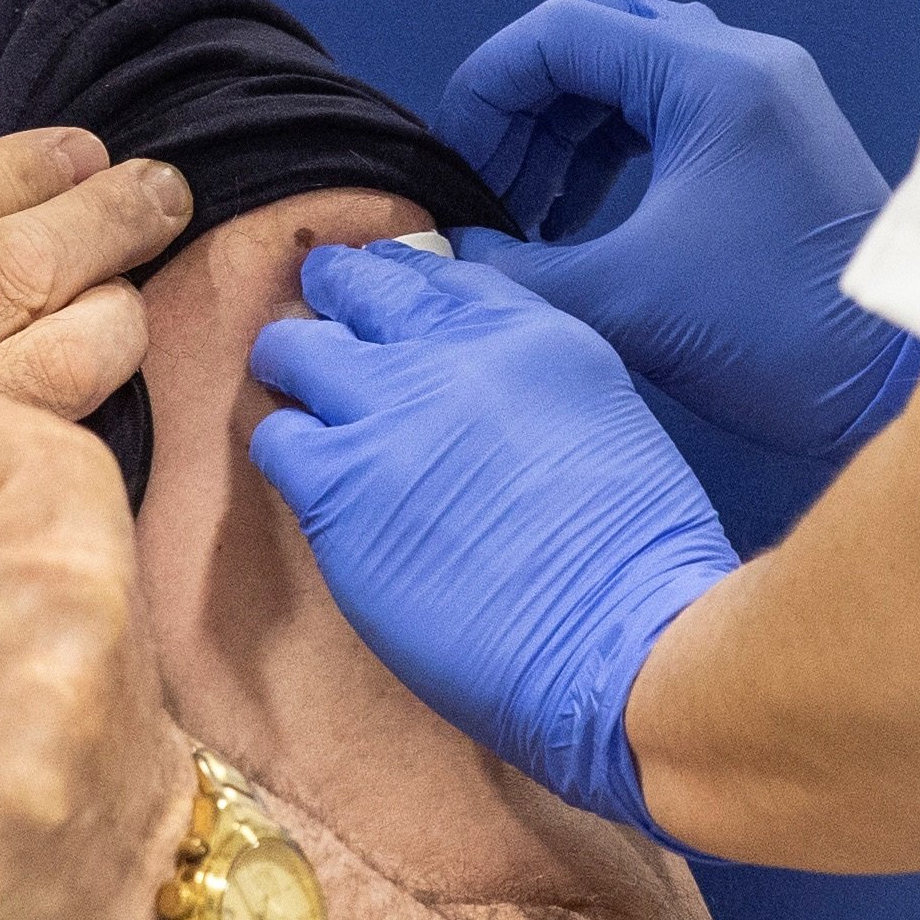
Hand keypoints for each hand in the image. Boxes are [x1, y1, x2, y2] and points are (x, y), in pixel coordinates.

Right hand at [0, 129, 190, 775]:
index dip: (19, 165)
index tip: (75, 147)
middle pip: (18, 261)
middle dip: (102, 216)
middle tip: (158, 191)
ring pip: (55, 356)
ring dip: (112, 306)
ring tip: (140, 280)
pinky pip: (37, 449)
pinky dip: (81, 401)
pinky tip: (103, 375)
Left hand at [247, 244, 735, 845]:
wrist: (621, 643)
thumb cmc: (641, 565)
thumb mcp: (607, 421)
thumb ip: (535, 387)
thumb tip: (486, 395)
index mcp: (530, 333)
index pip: (437, 275)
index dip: (397, 283)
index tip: (381, 296)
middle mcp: (451, 353)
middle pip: (358, 288)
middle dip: (334, 298)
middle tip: (323, 322)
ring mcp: (388, 412)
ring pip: (297, 349)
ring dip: (296, 368)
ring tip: (299, 395)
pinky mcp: (339, 486)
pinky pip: (278, 439)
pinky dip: (285, 448)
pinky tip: (308, 478)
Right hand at [437, 0, 918, 463]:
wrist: (905, 385)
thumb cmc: (780, 333)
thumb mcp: (627, 302)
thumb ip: (518, 271)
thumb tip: (451, 255)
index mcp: (712, 74)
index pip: (562, 32)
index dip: (488, 89)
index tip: (455, 166)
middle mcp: (744, 66)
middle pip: (595, 39)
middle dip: (522, 110)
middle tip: (487, 188)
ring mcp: (767, 103)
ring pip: (630, 78)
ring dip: (563, 136)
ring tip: (523, 217)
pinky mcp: (776, 148)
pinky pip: (668, 117)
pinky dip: (609, 156)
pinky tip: (577, 222)